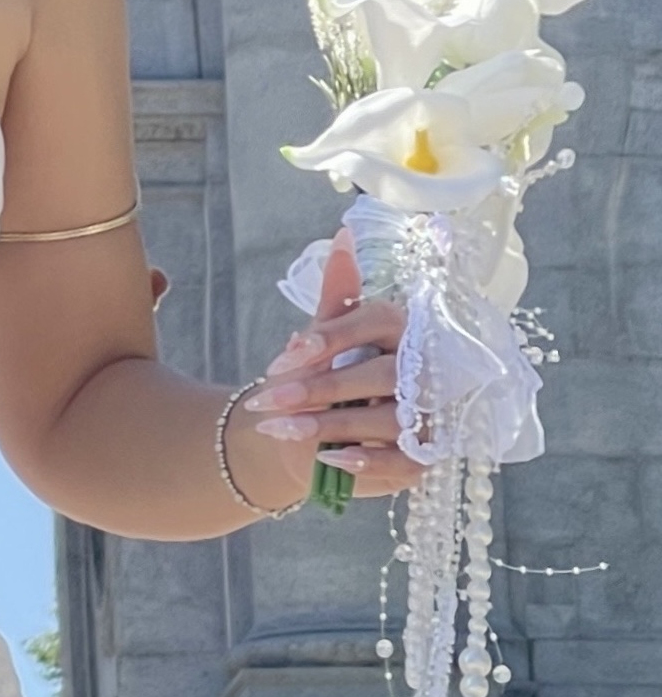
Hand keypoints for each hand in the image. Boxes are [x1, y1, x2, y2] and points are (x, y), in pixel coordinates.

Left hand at [233, 235, 419, 500]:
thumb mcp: (322, 336)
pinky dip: (362, 461)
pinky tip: (327, 459)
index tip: (282, 357)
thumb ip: (336, 295)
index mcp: (402, 330)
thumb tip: (345, 235)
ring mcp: (429, 416)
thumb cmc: (319, 376)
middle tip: (268, 399)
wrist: (305, 435)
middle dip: (320, 387)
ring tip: (280, 428)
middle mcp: (425, 371)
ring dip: (329, 425)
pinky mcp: (422, 457)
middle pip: (381, 375)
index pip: (377, 322)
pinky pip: (400, 461)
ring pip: (387, 420)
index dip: (330, 338)